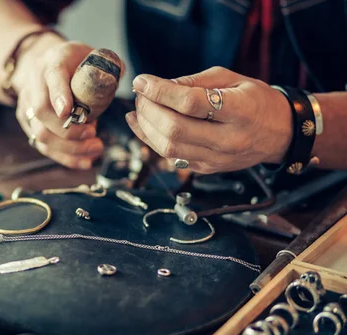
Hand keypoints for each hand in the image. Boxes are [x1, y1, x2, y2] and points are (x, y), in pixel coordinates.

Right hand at [12, 36, 103, 168]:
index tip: (68, 112)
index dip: (59, 95)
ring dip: (70, 147)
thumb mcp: (90, 54)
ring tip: (95, 147)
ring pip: (41, 134)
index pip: (52, 77)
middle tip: (93, 134)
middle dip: (69, 130)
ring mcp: (28, 106)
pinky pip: (44, 147)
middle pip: (42, 112)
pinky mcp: (29, 125)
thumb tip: (121, 74)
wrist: (43, 65)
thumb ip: (107, 64)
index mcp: (52, 63)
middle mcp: (35, 85)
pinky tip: (86, 160)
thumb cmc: (72, 62)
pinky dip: (66, 157)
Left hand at [126, 66, 292, 173]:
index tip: (142, 81)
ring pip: (168, 148)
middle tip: (140, 94)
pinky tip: (141, 124)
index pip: (191, 103)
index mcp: (240, 111)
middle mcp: (228, 139)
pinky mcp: (206, 169)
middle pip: (175, 129)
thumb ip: (195, 81)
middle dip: (149, 109)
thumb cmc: (256, 101)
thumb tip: (158, 85)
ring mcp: (217, 159)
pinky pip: (170, 158)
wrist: (281, 133)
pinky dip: (151, 141)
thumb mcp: (232, 79)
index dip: (161, 91)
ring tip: (140, 108)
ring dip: (146, 127)